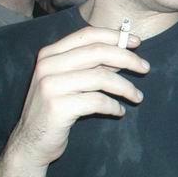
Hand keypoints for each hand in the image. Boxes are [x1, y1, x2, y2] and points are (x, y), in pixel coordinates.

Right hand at [8, 26, 149, 167]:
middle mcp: (47, 65)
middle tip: (146, 68)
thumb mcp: (69, 80)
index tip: (137, 42)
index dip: (115, 36)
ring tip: (138, 97)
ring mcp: (50, 86)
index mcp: (50, 54)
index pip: (88, 35)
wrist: (31, 142)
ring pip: (101, 77)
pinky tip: (120, 111)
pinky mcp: (57, 107)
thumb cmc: (57, 107)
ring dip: (126, 87)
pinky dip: (114, 106)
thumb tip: (125, 51)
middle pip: (98, 52)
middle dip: (128, 59)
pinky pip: (98, 101)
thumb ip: (92, 64)